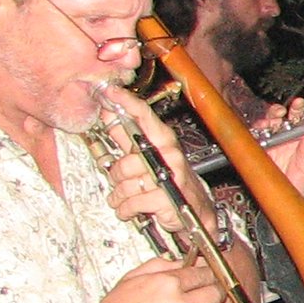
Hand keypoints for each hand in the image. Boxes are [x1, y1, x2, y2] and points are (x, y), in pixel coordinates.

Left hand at [99, 84, 213, 236]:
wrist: (195, 211)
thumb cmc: (170, 181)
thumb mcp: (150, 156)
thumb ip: (127, 136)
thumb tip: (108, 113)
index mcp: (163, 140)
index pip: (143, 115)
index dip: (125, 102)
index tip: (109, 91)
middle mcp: (168, 154)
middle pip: (125, 161)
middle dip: (117, 176)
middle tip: (123, 181)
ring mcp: (169, 176)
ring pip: (125, 184)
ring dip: (120, 195)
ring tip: (126, 198)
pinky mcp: (166, 198)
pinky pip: (132, 202)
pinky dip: (126, 209)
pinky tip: (130, 208)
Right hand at [263, 96, 303, 194]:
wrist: (286, 203)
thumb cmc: (299, 187)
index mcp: (297, 141)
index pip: (296, 120)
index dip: (297, 110)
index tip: (299, 104)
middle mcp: (282, 141)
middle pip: (278, 119)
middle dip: (278, 111)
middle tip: (282, 111)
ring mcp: (269, 146)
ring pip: (265, 126)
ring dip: (267, 121)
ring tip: (273, 120)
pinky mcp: (257, 154)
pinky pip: (253, 140)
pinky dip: (255, 133)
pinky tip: (261, 130)